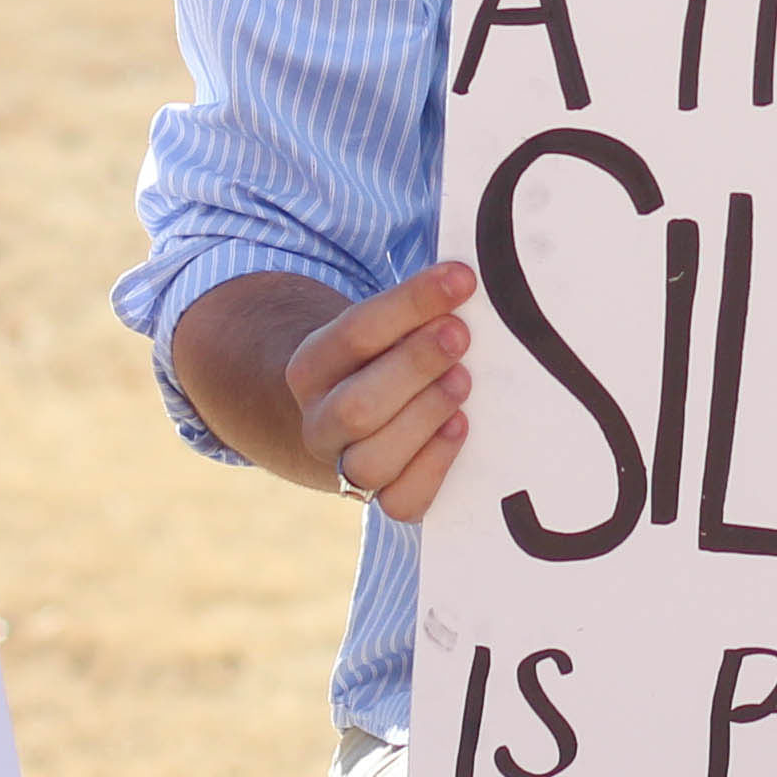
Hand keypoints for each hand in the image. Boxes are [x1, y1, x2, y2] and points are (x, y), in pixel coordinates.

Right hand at [293, 263, 475, 518]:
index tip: (461, 279)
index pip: (356, 332)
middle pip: (358, 406)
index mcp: (312, 365)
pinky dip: (434, 466)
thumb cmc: (384, 356)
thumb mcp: (384, 327)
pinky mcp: (379, 500)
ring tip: (462, 382)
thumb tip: (464, 275)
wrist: (352, 415)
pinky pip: (401, 502)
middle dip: (415, 365)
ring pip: (373, 459)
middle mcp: (319, 421)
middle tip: (460, 334)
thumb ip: (416, 307)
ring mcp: (344, 466)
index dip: (412, 303)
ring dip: (425, 416)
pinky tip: (460, 427)